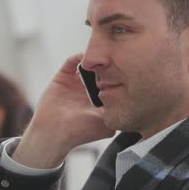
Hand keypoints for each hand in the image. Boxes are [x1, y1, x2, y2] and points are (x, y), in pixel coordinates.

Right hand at [12, 53, 114, 168]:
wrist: (54, 133)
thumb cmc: (80, 131)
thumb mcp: (106, 122)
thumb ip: (117, 109)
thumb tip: (133, 99)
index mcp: (97, 99)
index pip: (110, 83)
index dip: (117, 76)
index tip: (125, 70)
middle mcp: (86, 90)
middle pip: (100, 71)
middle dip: (107, 65)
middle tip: (115, 59)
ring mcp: (75, 82)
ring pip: (87, 65)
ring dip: (94, 59)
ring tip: (102, 56)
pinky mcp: (63, 77)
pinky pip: (72, 61)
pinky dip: (79, 57)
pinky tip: (86, 58)